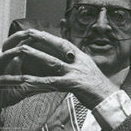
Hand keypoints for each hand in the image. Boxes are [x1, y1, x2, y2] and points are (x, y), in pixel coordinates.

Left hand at [0, 29, 116, 110]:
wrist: (108, 99)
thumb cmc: (96, 85)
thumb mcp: (86, 68)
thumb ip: (74, 61)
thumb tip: (65, 55)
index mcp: (80, 56)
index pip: (63, 42)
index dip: (49, 36)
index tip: (36, 31)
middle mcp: (77, 61)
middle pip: (57, 47)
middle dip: (41, 39)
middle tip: (26, 33)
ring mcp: (75, 72)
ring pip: (52, 61)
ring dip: (36, 55)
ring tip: (22, 50)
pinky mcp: (72, 85)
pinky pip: (51, 82)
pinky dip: (37, 81)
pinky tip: (26, 80)